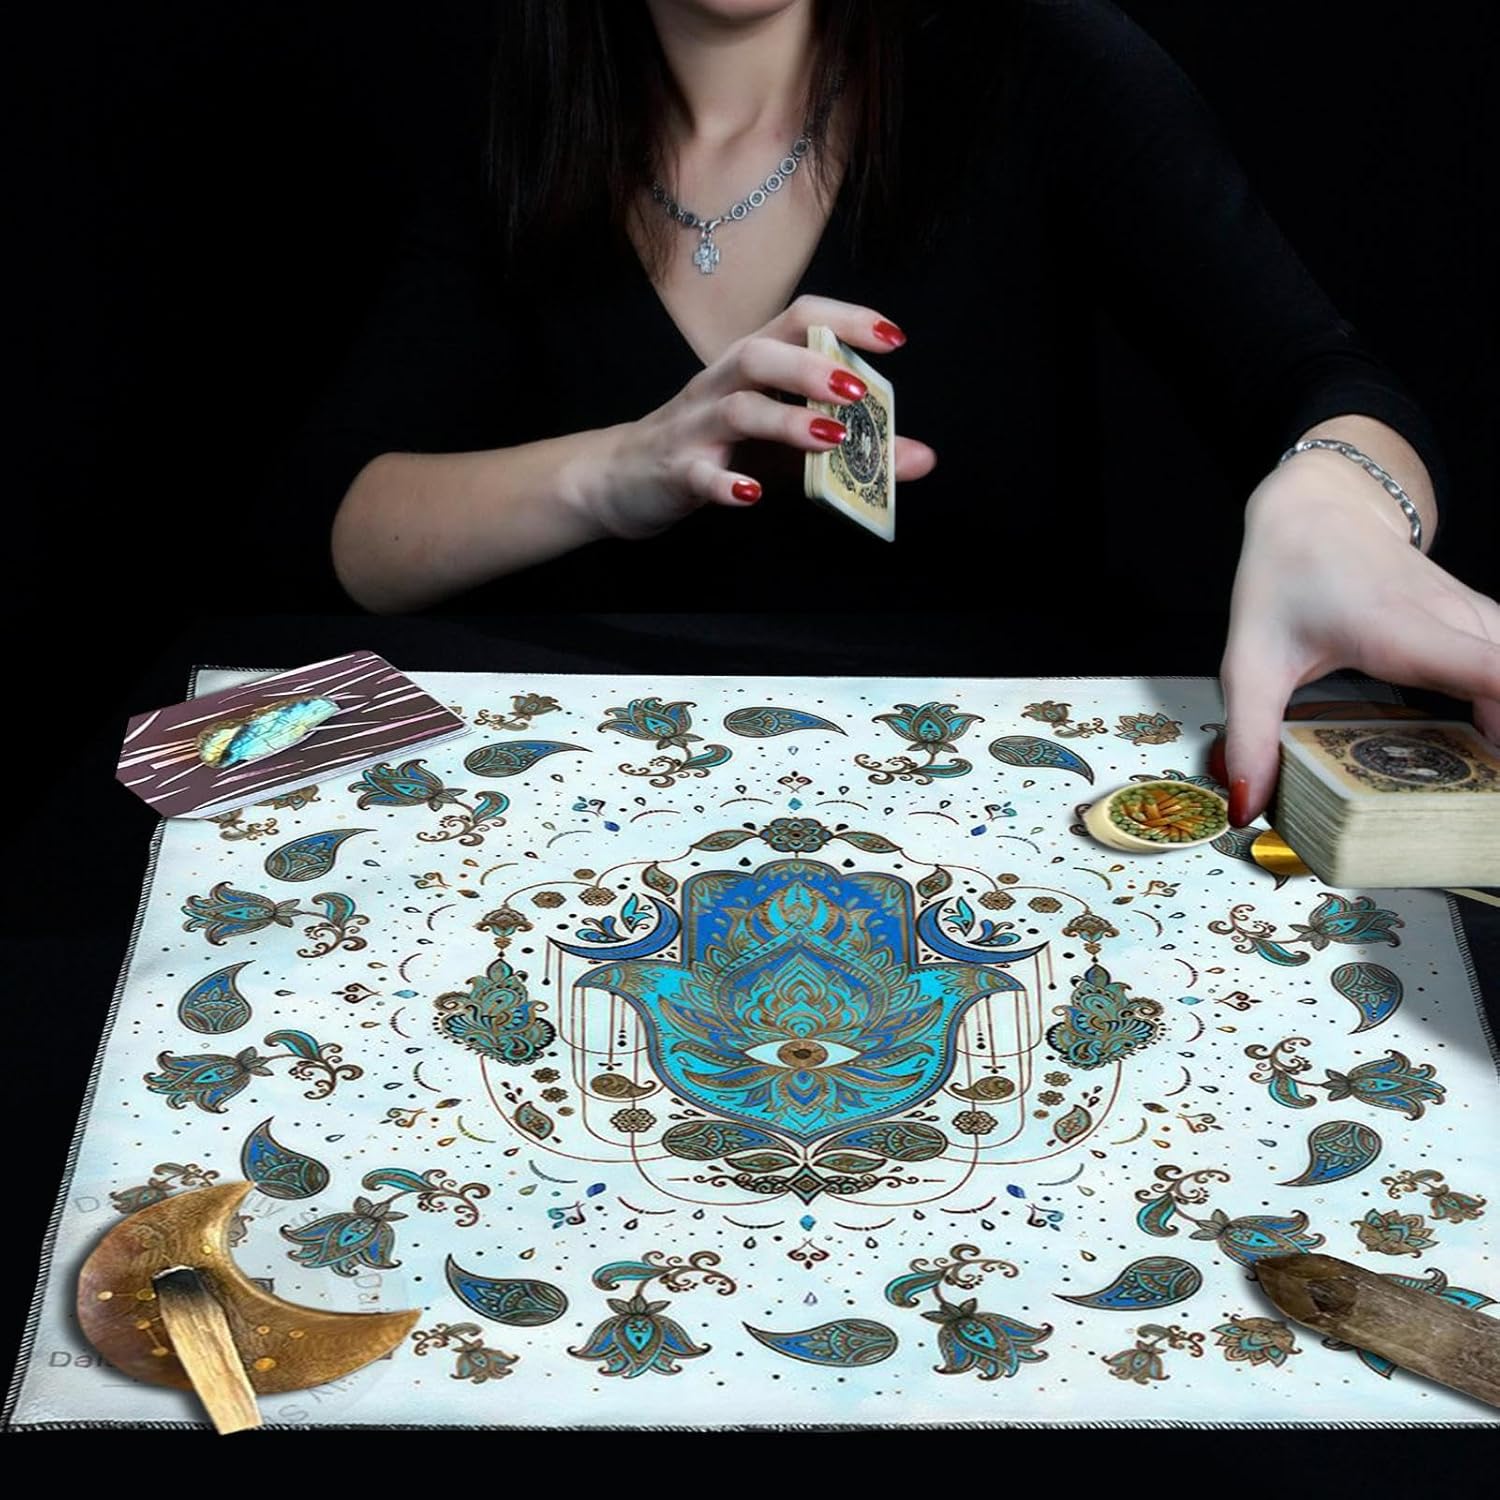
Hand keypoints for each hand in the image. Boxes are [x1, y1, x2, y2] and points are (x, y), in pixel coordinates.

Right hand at [574, 295, 935, 539]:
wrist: (622, 479)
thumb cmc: (713, 450)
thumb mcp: (783, 446)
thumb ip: (850, 449)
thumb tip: (921, 457)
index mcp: (751, 365)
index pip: (799, 320)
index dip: (847, 321)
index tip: (894, 339)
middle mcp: (721, 384)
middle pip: (762, 355)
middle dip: (813, 369)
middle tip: (858, 393)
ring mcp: (696, 427)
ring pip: (737, 408)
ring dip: (785, 420)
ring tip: (828, 439)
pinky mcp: (676, 470)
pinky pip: (699, 474)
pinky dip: (726, 483)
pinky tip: (752, 495)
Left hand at [1220, 457, 1499, 825]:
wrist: (1317, 508)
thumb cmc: (1285, 577)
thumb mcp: (1250, 662)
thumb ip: (1251, 737)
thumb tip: (1248, 807)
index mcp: (1397, 630)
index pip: (1488, 670)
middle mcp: (1449, 620)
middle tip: (1478, 798)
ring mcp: (1473, 618)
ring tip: (1480, 780)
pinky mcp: (1481, 622)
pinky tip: (1489, 749)